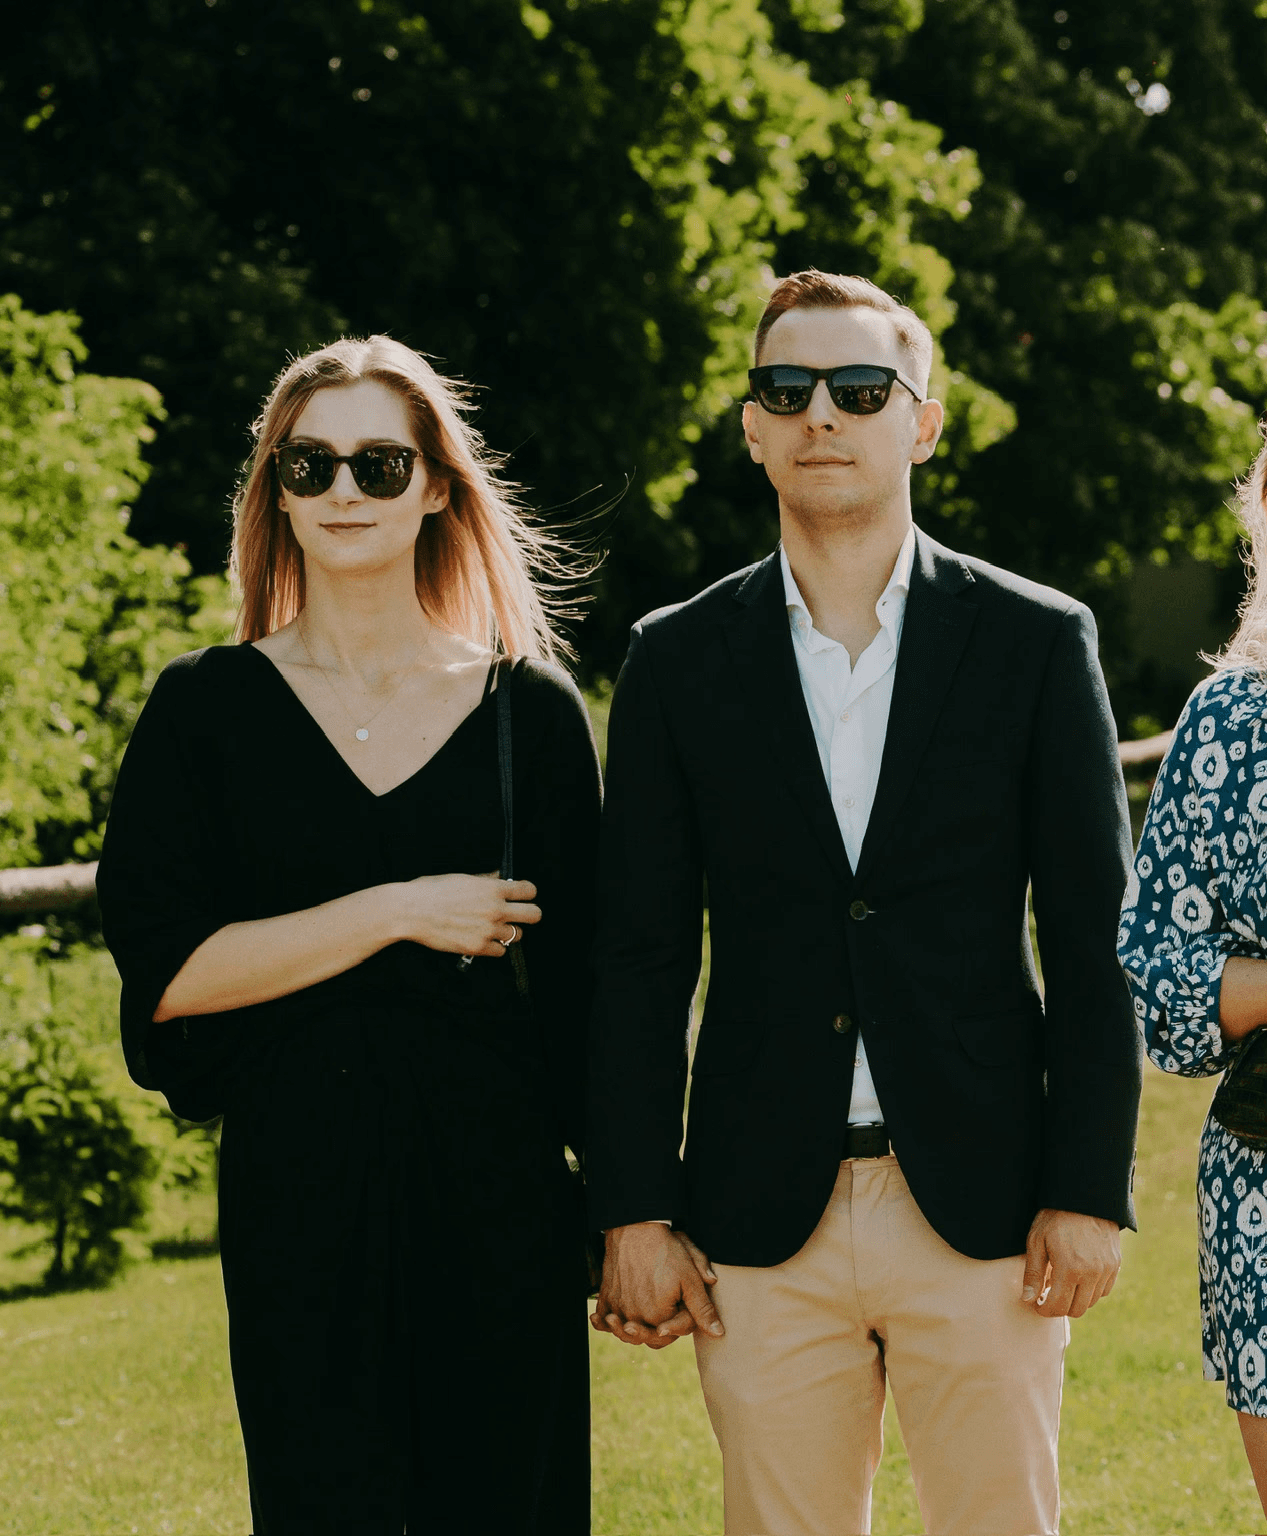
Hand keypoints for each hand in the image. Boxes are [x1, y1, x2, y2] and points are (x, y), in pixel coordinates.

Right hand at [395, 874, 539, 955]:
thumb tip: (501, 878)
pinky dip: (495, 946)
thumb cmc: (431, 891)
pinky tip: (484, 939)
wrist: (409, 911)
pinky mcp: (477, 947)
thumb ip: (486, 880)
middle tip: (518, 914)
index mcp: (492, 888)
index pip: (529, 890)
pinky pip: (501, 951)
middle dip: (529, 913)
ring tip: (495, 927)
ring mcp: (488, 930)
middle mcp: (495, 909)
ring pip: (517, 935)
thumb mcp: (462, 878)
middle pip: (534, 915)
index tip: (522, 895)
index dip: (527, 892)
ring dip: (509, 931)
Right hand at [590, 1224, 722, 1348]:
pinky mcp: (606, 1295)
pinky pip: (603, 1317)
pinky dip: (603, 1322)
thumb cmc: (665, 1250)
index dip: (685, 1320)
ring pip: (626, 1332)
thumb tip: (718, 1333)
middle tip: (665, 1322)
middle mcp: (634, 1316)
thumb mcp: (690, 1278)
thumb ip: (703, 1309)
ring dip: (632, 1333)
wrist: (635, 1226)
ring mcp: (618, 1306)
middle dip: (662, 1332)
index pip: (675, 1331)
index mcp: (658, 1316)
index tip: (685, 1303)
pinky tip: (607, 1321)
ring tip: (634, 1324)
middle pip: (651, 1338)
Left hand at [1022, 1207, 1120, 1318]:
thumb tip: (1028, 1299)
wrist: (1084, 1196)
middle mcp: (1092, 1273)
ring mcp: (1106, 1270)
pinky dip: (1091, 1291)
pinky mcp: (1115, 1264)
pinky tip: (1078, 1279)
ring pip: (1091, 1302)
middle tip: (1048, 1297)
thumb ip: (1033, 1273)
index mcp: (1070, 1268)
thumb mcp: (1037, 1241)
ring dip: (1075, 1300)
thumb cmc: (1055, 1217)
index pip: (1059, 1306)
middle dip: (1060, 1308)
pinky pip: (1104, 1290)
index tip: (1037, 1305)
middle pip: (1076, 1309)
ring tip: (1061, 1285)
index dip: (1045, 1310)